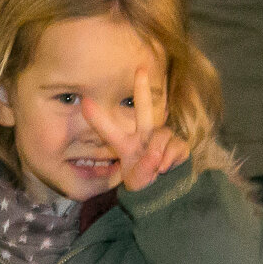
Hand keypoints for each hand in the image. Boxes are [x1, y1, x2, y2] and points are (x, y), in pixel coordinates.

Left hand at [80, 68, 190, 191]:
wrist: (164, 194)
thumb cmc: (144, 183)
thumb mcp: (136, 182)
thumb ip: (143, 169)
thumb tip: (156, 155)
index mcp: (126, 144)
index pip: (109, 130)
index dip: (97, 118)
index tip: (83, 102)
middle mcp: (143, 137)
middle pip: (145, 109)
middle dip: (142, 89)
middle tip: (141, 70)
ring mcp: (161, 139)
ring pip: (162, 135)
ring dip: (158, 152)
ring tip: (156, 169)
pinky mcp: (179, 145)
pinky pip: (176, 146)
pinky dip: (171, 158)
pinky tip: (166, 168)